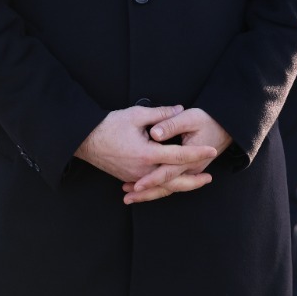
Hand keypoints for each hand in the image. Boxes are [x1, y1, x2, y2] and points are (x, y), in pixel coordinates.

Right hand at [75, 105, 216, 202]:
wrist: (86, 140)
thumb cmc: (110, 126)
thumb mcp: (136, 114)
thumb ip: (161, 114)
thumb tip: (179, 109)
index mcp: (146, 153)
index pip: (178, 155)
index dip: (197, 153)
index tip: (211, 150)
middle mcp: (142, 170)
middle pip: (172, 180)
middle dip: (193, 181)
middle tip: (209, 177)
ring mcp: (135, 177)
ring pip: (162, 186)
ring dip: (180, 185)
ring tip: (196, 181)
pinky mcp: (130, 178)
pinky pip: (150, 186)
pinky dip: (163, 186)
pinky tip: (173, 183)